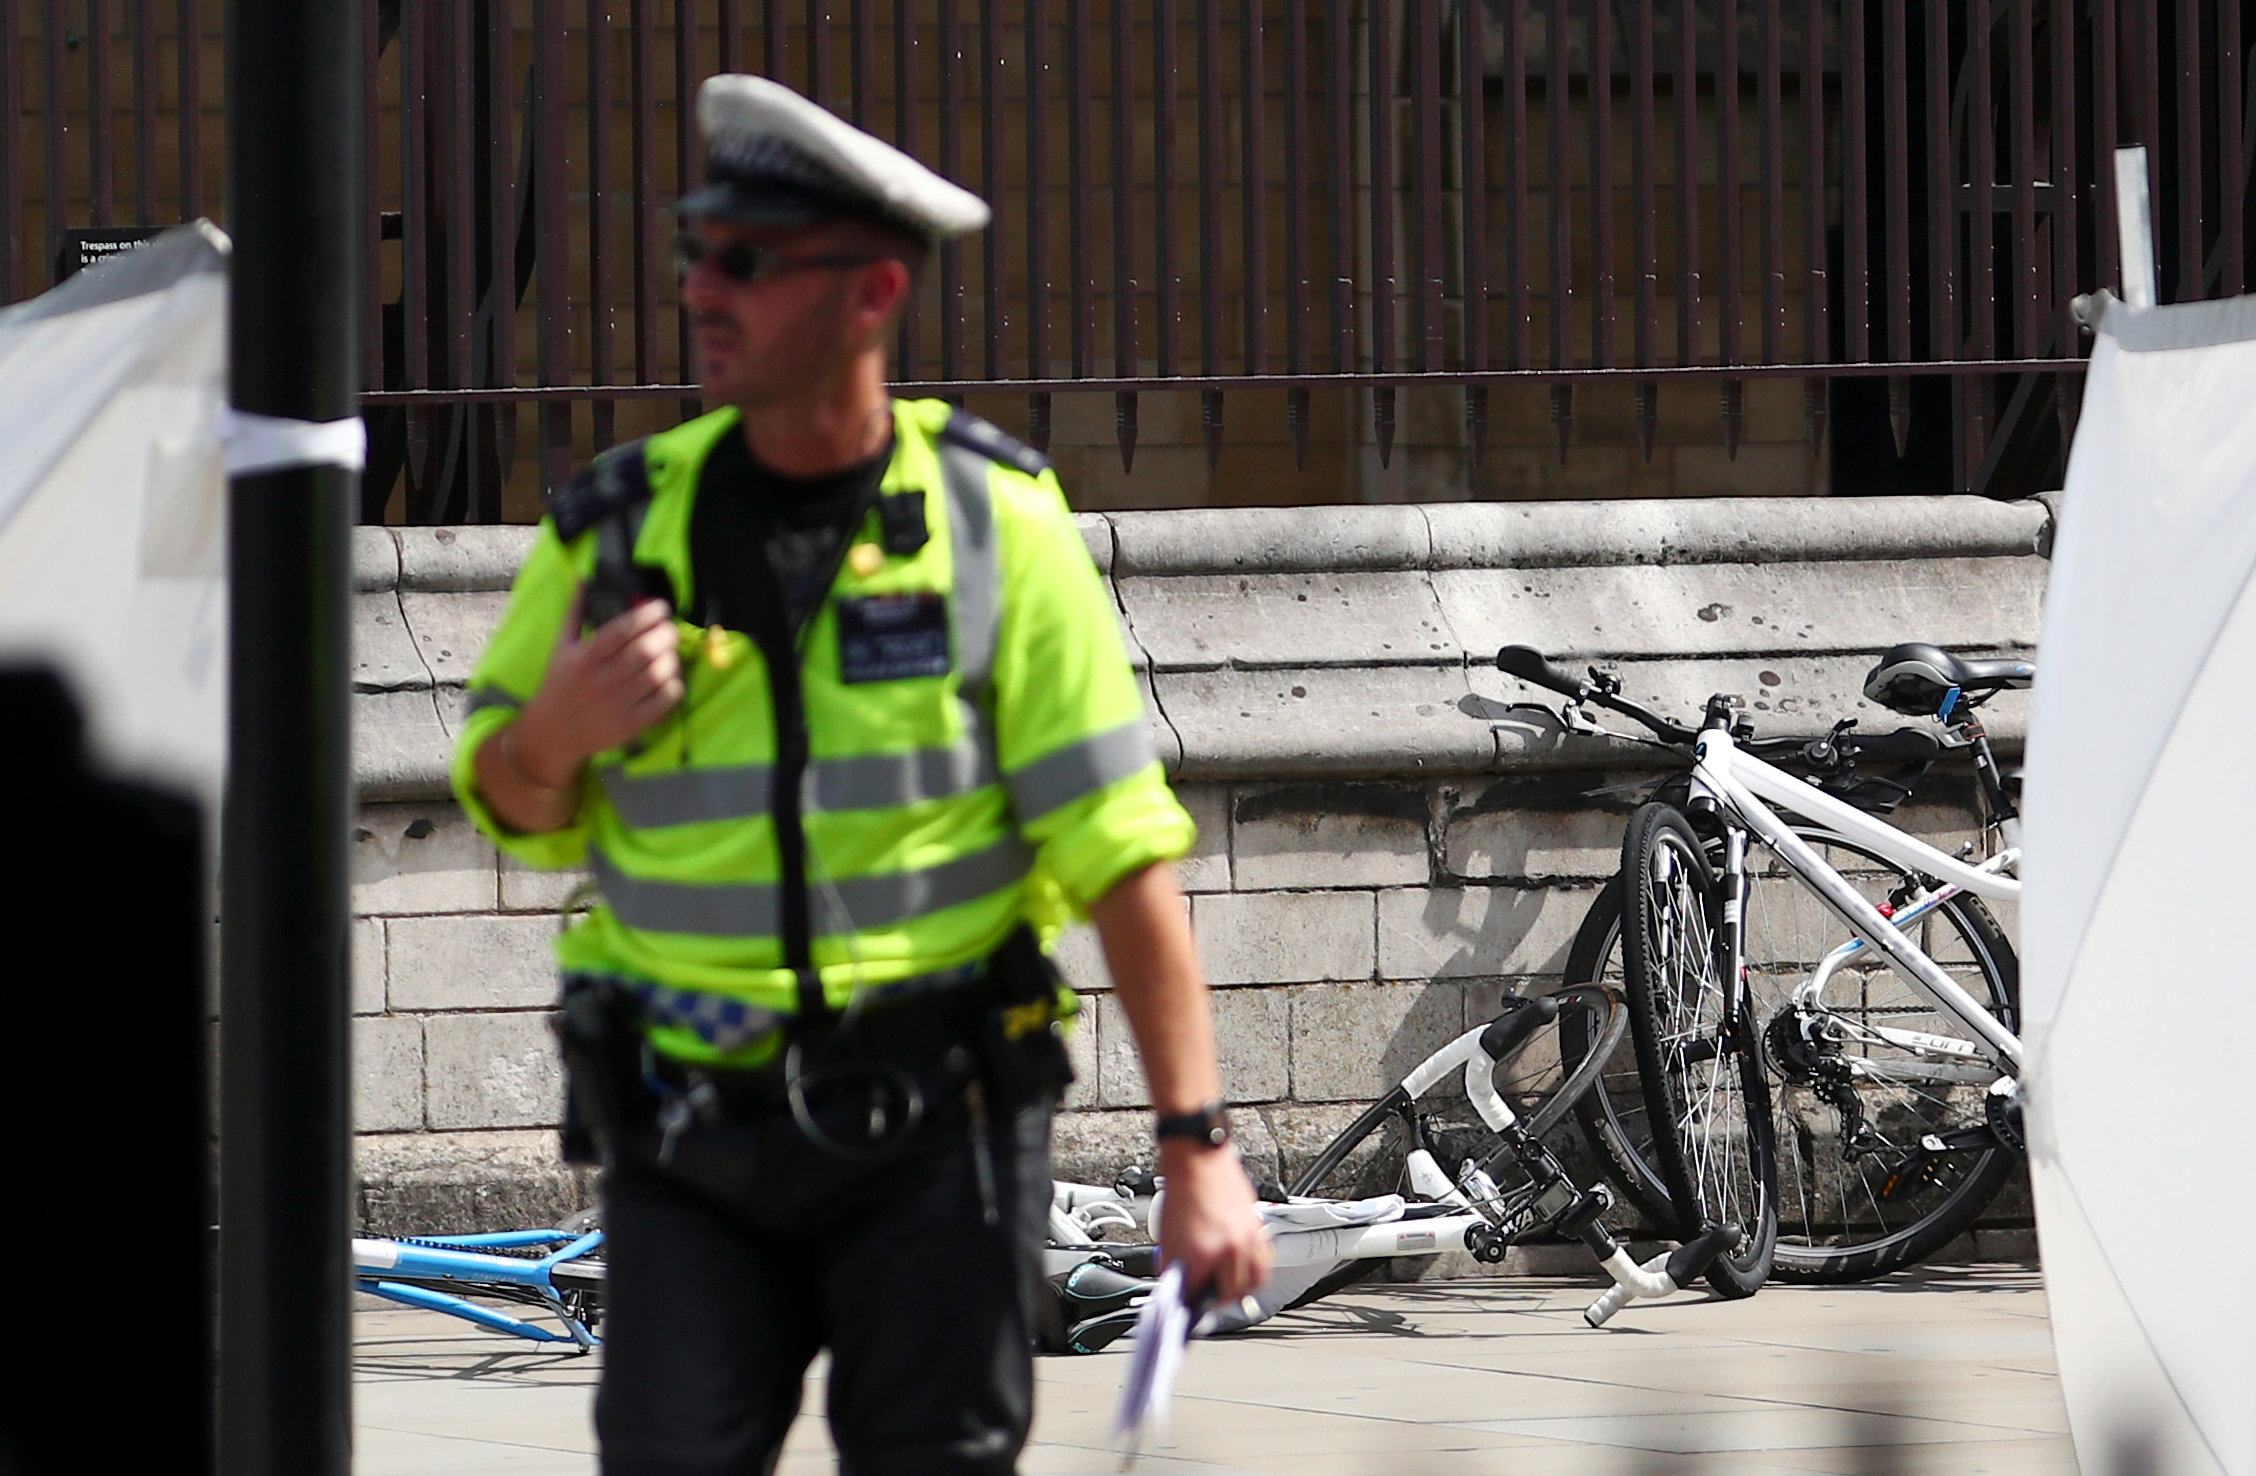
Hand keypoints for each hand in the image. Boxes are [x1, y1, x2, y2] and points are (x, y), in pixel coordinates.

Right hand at [512, 590, 683, 781]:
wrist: (551, 733)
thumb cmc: (559, 683)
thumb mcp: (561, 646)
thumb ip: (576, 612)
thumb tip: (585, 578)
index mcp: (583, 657)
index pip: (621, 631)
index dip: (647, 615)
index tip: (662, 607)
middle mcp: (600, 680)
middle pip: (645, 651)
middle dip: (666, 634)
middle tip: (670, 629)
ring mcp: (616, 704)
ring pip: (658, 675)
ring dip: (672, 659)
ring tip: (670, 653)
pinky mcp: (629, 726)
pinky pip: (663, 702)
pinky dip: (674, 687)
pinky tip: (670, 679)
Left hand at [1155, 1140, 1269, 1305]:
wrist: (1197, 1161)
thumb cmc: (1181, 1193)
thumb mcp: (1168, 1237)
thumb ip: (1174, 1267)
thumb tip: (1177, 1287)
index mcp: (1203, 1254)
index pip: (1199, 1296)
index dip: (1191, 1306)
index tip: (1189, 1309)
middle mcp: (1230, 1250)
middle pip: (1230, 1295)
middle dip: (1217, 1302)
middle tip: (1208, 1300)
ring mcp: (1248, 1239)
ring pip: (1254, 1282)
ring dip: (1241, 1289)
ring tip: (1228, 1288)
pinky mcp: (1258, 1228)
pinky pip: (1264, 1261)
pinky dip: (1256, 1270)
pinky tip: (1244, 1268)